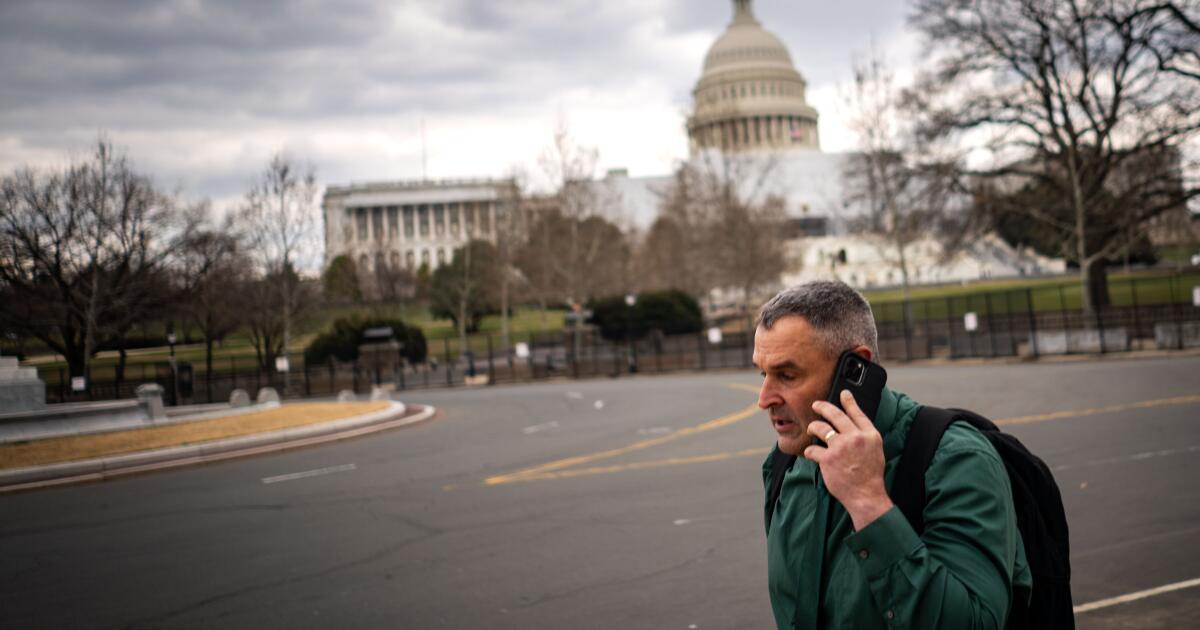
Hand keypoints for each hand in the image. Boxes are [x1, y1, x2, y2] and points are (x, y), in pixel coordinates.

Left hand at [805, 389, 892, 530]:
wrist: (866, 494)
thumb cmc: (870, 475)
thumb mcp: (875, 451)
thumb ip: (864, 437)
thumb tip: (852, 427)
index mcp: (870, 435)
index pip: (858, 413)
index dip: (849, 401)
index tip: (843, 393)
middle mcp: (855, 437)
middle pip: (835, 414)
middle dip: (822, 406)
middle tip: (816, 404)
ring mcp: (841, 446)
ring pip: (820, 428)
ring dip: (813, 427)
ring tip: (811, 430)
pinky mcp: (828, 458)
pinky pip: (812, 449)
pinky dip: (810, 451)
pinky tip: (811, 454)